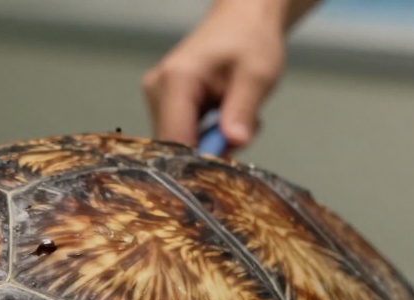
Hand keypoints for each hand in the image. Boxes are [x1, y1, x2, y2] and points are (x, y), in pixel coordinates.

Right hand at [142, 0, 305, 149]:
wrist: (242, 20)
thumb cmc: (251, 40)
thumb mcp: (257, 75)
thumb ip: (243, 110)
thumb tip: (234, 142)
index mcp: (176, 81)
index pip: (176, 140)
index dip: (199, 160)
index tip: (226, 165)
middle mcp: (157, 90)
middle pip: (175, 145)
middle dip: (211, 148)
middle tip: (241, 130)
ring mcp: (156, 97)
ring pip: (180, 143)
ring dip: (211, 141)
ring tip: (235, 115)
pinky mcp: (163, 103)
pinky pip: (181, 134)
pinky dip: (206, 133)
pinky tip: (223, 114)